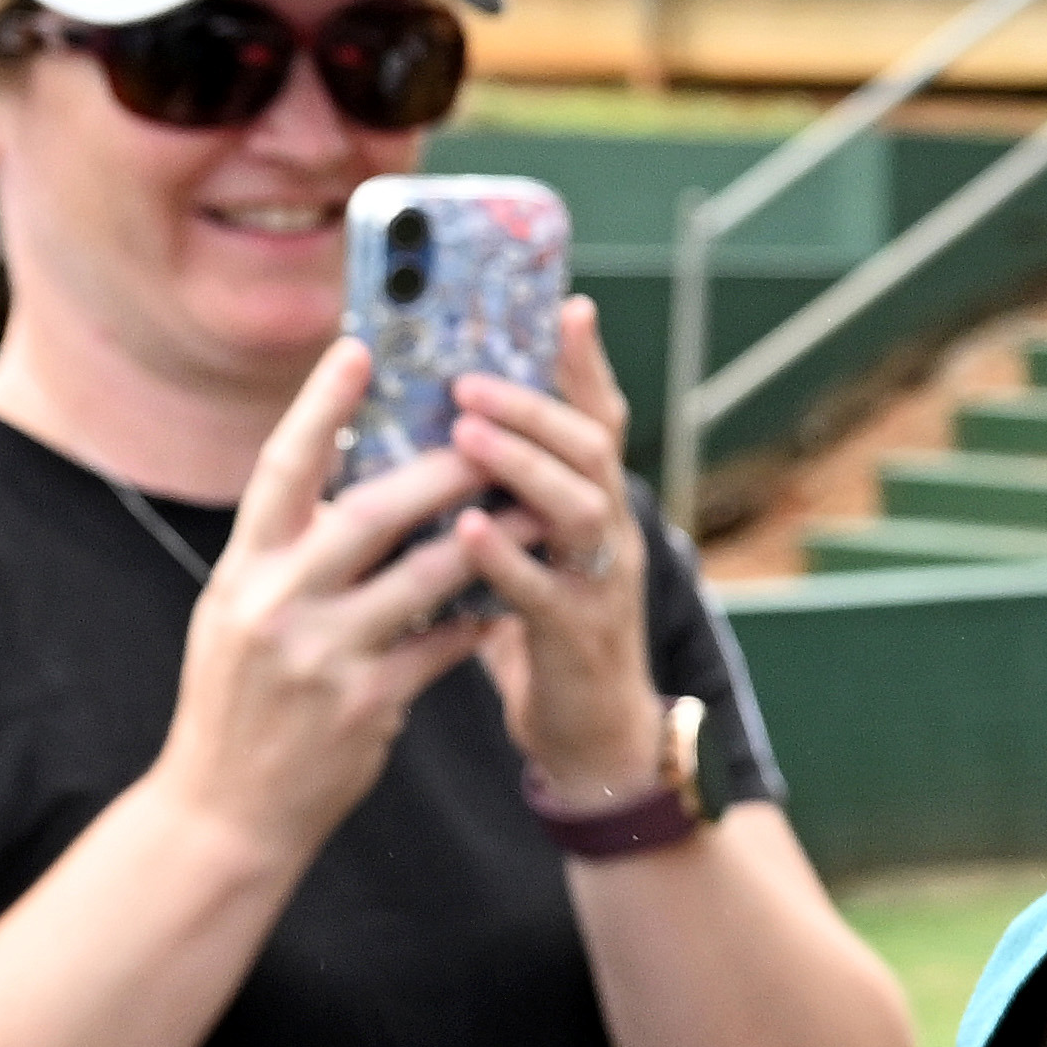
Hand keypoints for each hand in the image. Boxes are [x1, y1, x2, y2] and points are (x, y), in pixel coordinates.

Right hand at [147, 339, 508, 862]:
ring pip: (424, 578)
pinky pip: (443, 649)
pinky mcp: (367, 707)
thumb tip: (349, 478)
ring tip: (536, 504)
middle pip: (369, 513)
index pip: (281, 469)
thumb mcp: (237, 613)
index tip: (358, 348)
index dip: (320, 406)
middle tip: (493, 430)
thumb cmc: (237, 700)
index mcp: (242, 569)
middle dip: (438, 470)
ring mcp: (323, 657)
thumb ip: (287, 554)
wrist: (224, 810)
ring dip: (487, 538)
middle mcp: (276, 603)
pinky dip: (478, 618)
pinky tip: (511, 596)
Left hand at [440, 305, 670, 808]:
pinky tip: (465, 532)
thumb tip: (438, 425)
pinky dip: (505, 557)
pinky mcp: (575, 639)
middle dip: (534, 407)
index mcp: (594, 505)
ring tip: (467, 437)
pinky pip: (545, 591)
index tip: (567, 306)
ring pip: (578, 508)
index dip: (584, 365)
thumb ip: (505, 495)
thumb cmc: (547, 634)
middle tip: (470, 382)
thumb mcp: (536, 548)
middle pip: (591, 448)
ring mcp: (599, 585)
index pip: (597, 418)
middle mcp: (607, 533)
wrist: (594, 739)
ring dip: (522, 467)